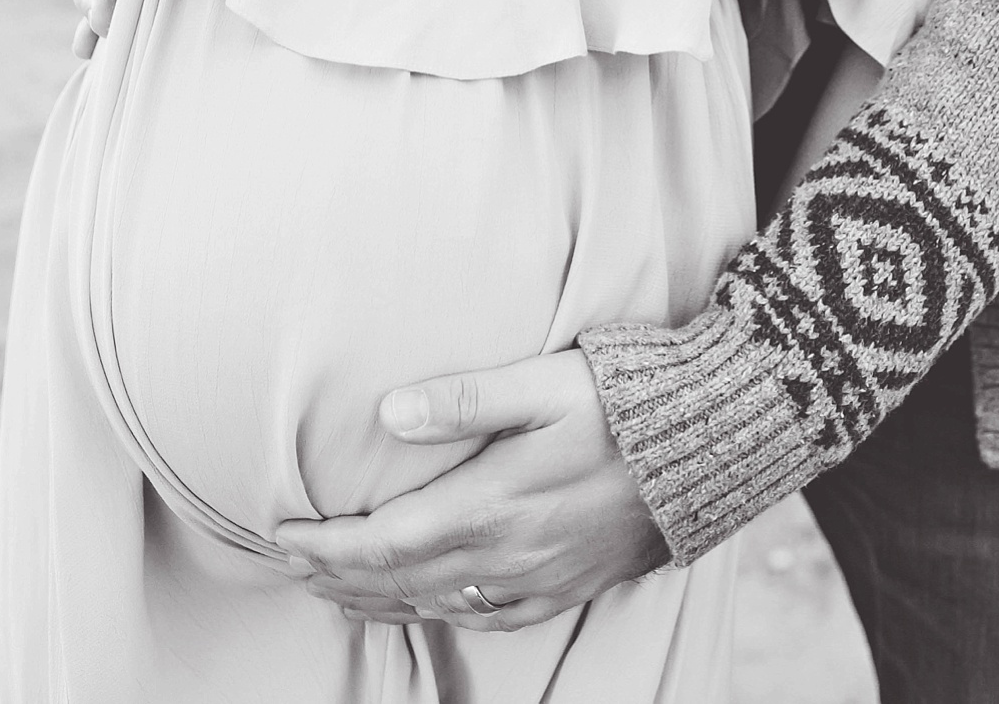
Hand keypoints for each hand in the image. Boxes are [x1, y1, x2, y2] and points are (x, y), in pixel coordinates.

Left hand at [274, 351, 665, 630]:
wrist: (716, 443)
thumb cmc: (630, 399)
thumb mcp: (548, 380)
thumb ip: (466, 398)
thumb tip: (387, 411)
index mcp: (493, 503)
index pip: (384, 543)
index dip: (327, 547)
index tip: (282, 536)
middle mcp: (507, 556)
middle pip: (400, 581)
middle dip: (337, 577)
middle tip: (290, 564)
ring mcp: (537, 579)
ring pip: (435, 604)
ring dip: (375, 600)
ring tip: (333, 590)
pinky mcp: (565, 587)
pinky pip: (483, 618)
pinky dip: (434, 614)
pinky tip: (422, 605)